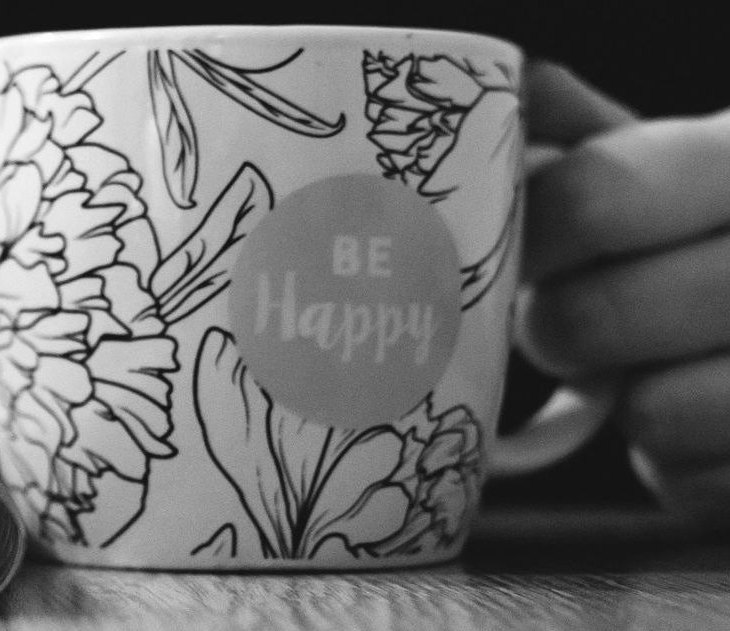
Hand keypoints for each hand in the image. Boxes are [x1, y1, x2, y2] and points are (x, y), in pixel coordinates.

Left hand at [516, 60, 729, 523]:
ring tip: (646, 370)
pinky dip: (676, 465)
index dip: (528, 237)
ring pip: (651, 414)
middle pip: (592, 320)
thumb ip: (603, 142)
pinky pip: (688, 484)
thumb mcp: (692, 170)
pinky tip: (701, 423)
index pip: (595, 197)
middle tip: (565, 325)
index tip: (513, 255)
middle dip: (558, 330)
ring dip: (625, 403)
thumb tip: (516, 87)